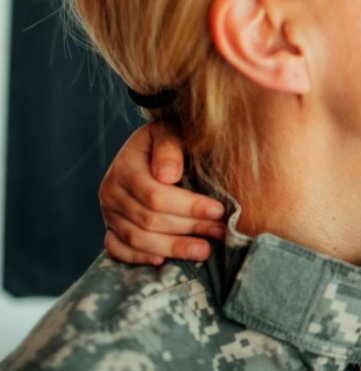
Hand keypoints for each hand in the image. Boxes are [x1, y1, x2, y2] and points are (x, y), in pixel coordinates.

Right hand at [98, 123, 225, 263]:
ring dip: (173, 247)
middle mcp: (111, 192)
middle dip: (189, 228)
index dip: (189, 206)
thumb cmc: (169, 139)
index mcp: (125, 168)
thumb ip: (170, 148)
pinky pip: (117, 249)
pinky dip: (139, 257)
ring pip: (136, 238)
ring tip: (204, 250)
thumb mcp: (170, 132)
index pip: (156, 196)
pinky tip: (163, 261)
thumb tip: (168, 176)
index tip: (218, 210)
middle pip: (149, 220)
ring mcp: (108, 212)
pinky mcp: (110, 227)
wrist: (151, 147)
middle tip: (221, 231)